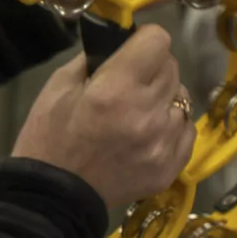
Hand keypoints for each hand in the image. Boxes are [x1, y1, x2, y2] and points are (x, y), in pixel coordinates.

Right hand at [12, 27, 195, 210]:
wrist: (54, 198)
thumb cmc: (49, 137)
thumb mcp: (58, 86)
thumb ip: (94, 58)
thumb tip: (121, 43)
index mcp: (116, 89)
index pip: (158, 41)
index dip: (144, 40)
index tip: (132, 50)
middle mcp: (147, 114)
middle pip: (172, 67)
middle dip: (152, 68)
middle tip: (130, 83)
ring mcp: (163, 143)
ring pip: (183, 97)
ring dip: (164, 98)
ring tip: (138, 112)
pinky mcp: (171, 167)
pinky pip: (187, 129)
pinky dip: (171, 126)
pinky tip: (148, 134)